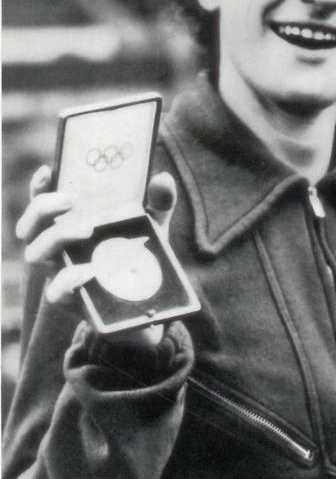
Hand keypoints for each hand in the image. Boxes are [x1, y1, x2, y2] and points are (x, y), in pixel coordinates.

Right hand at [16, 165, 176, 344]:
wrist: (148, 307)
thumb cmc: (139, 259)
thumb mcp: (152, 229)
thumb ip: (158, 204)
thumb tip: (163, 179)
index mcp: (70, 229)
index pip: (44, 207)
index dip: (39, 188)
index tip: (48, 171)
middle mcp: (58, 252)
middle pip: (30, 228)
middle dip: (43, 209)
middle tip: (71, 200)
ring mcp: (61, 276)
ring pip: (34, 256)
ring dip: (56, 237)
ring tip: (86, 229)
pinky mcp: (72, 302)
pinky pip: (55, 292)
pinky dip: (67, 279)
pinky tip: (86, 271)